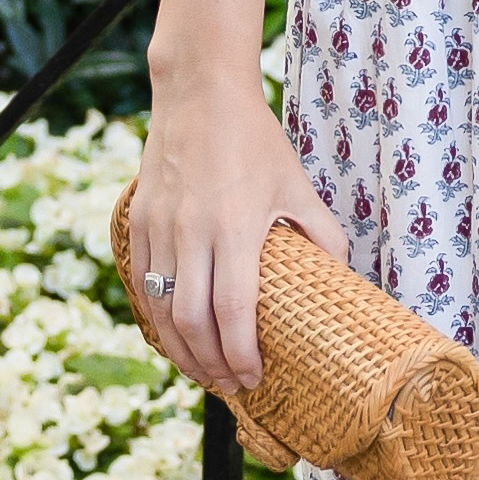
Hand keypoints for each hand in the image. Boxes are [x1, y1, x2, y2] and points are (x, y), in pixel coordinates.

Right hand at [128, 70, 346, 391]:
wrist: (199, 94)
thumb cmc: (255, 141)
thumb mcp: (297, 185)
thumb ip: (323, 235)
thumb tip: (341, 279)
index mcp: (234, 227)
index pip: (232, 311)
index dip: (241, 354)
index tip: (254, 377)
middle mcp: (190, 232)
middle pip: (191, 322)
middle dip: (210, 366)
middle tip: (231, 385)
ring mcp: (158, 228)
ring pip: (159, 310)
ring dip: (180, 352)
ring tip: (204, 372)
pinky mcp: (138, 222)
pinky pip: (142, 285)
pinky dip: (156, 319)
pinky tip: (175, 336)